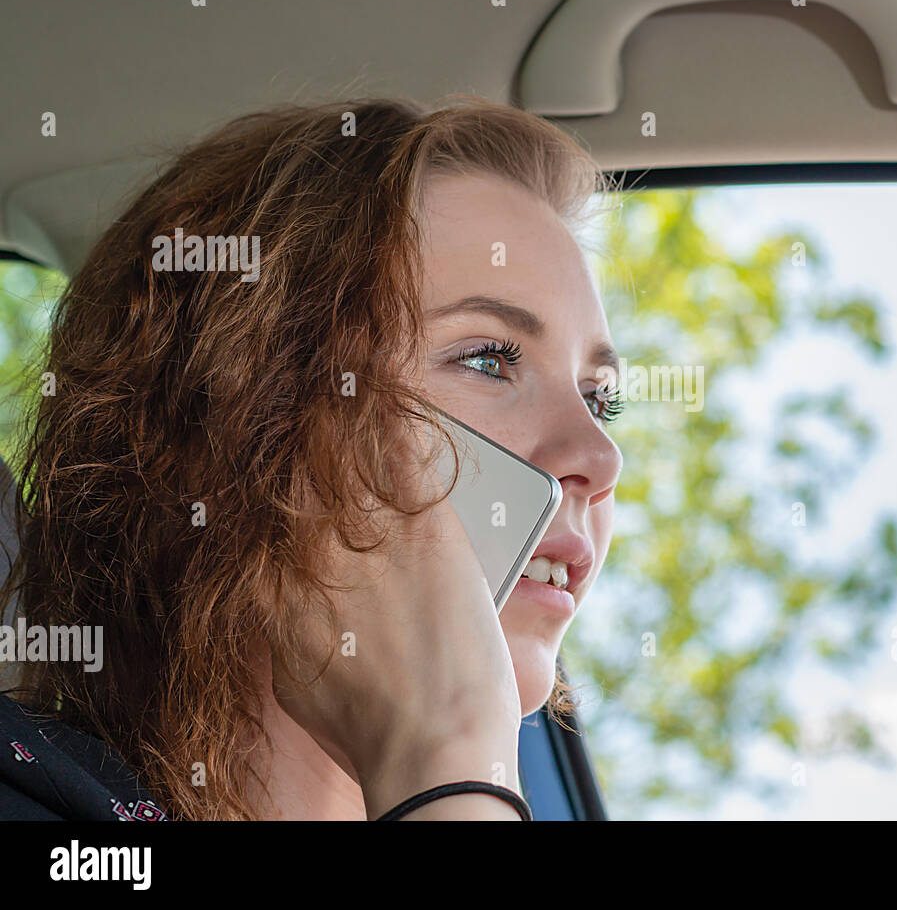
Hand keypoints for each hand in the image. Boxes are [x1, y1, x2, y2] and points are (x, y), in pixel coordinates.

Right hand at [270, 415, 522, 815]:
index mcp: (261, 584)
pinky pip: (401, 439)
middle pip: (285, 461)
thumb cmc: (368, 726)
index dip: (246, 469)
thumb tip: (289, 598)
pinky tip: (392, 377)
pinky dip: (396, 404)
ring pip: (337, 439)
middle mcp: (298, 543)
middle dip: (293, 427)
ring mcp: (360, 525)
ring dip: (337, 406)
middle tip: (301, 398)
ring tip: (343, 378)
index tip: (249, 442)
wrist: (433, 740)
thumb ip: (285, 623)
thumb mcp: (295, 678)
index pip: (239, 501)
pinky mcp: (423, 518)